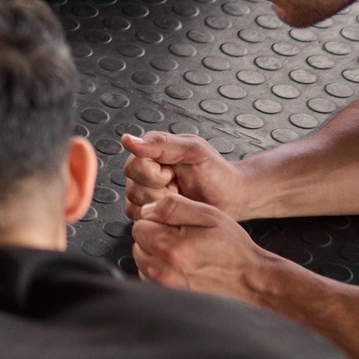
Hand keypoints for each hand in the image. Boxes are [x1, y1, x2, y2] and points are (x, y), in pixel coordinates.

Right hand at [121, 132, 249, 219]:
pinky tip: (175, 210)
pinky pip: (140, 218)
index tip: (175, 174)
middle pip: (133, 188)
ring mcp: (142, 193)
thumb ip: (161, 143)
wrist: (229, 196)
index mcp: (149, 153)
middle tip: (180, 187)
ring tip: (179, 198)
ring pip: (136, 205)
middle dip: (161, 193)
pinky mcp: (146, 212)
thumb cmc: (215, 172)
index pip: (133, 167)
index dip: (155, 176)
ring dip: (162, 206)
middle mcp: (142, 172)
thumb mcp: (193, 150)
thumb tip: (128, 140)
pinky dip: (160, 218)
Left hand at [131, 191, 275, 303]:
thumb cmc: (233, 250)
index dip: (158, 221)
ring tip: (184, 254)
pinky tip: (181, 268)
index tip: (177, 226)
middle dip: (155, 237)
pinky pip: (149, 277)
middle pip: (138, 243)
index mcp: (170, 246)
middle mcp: (162, 270)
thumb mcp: (209, 215)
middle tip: (183, 240)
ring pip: (142, 260)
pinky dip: (159, 270)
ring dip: (156, 254)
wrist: (251, 282)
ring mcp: (163, 286)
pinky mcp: (166, 297)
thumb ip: (172, 207)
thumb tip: (146, 210)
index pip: (140, 225)